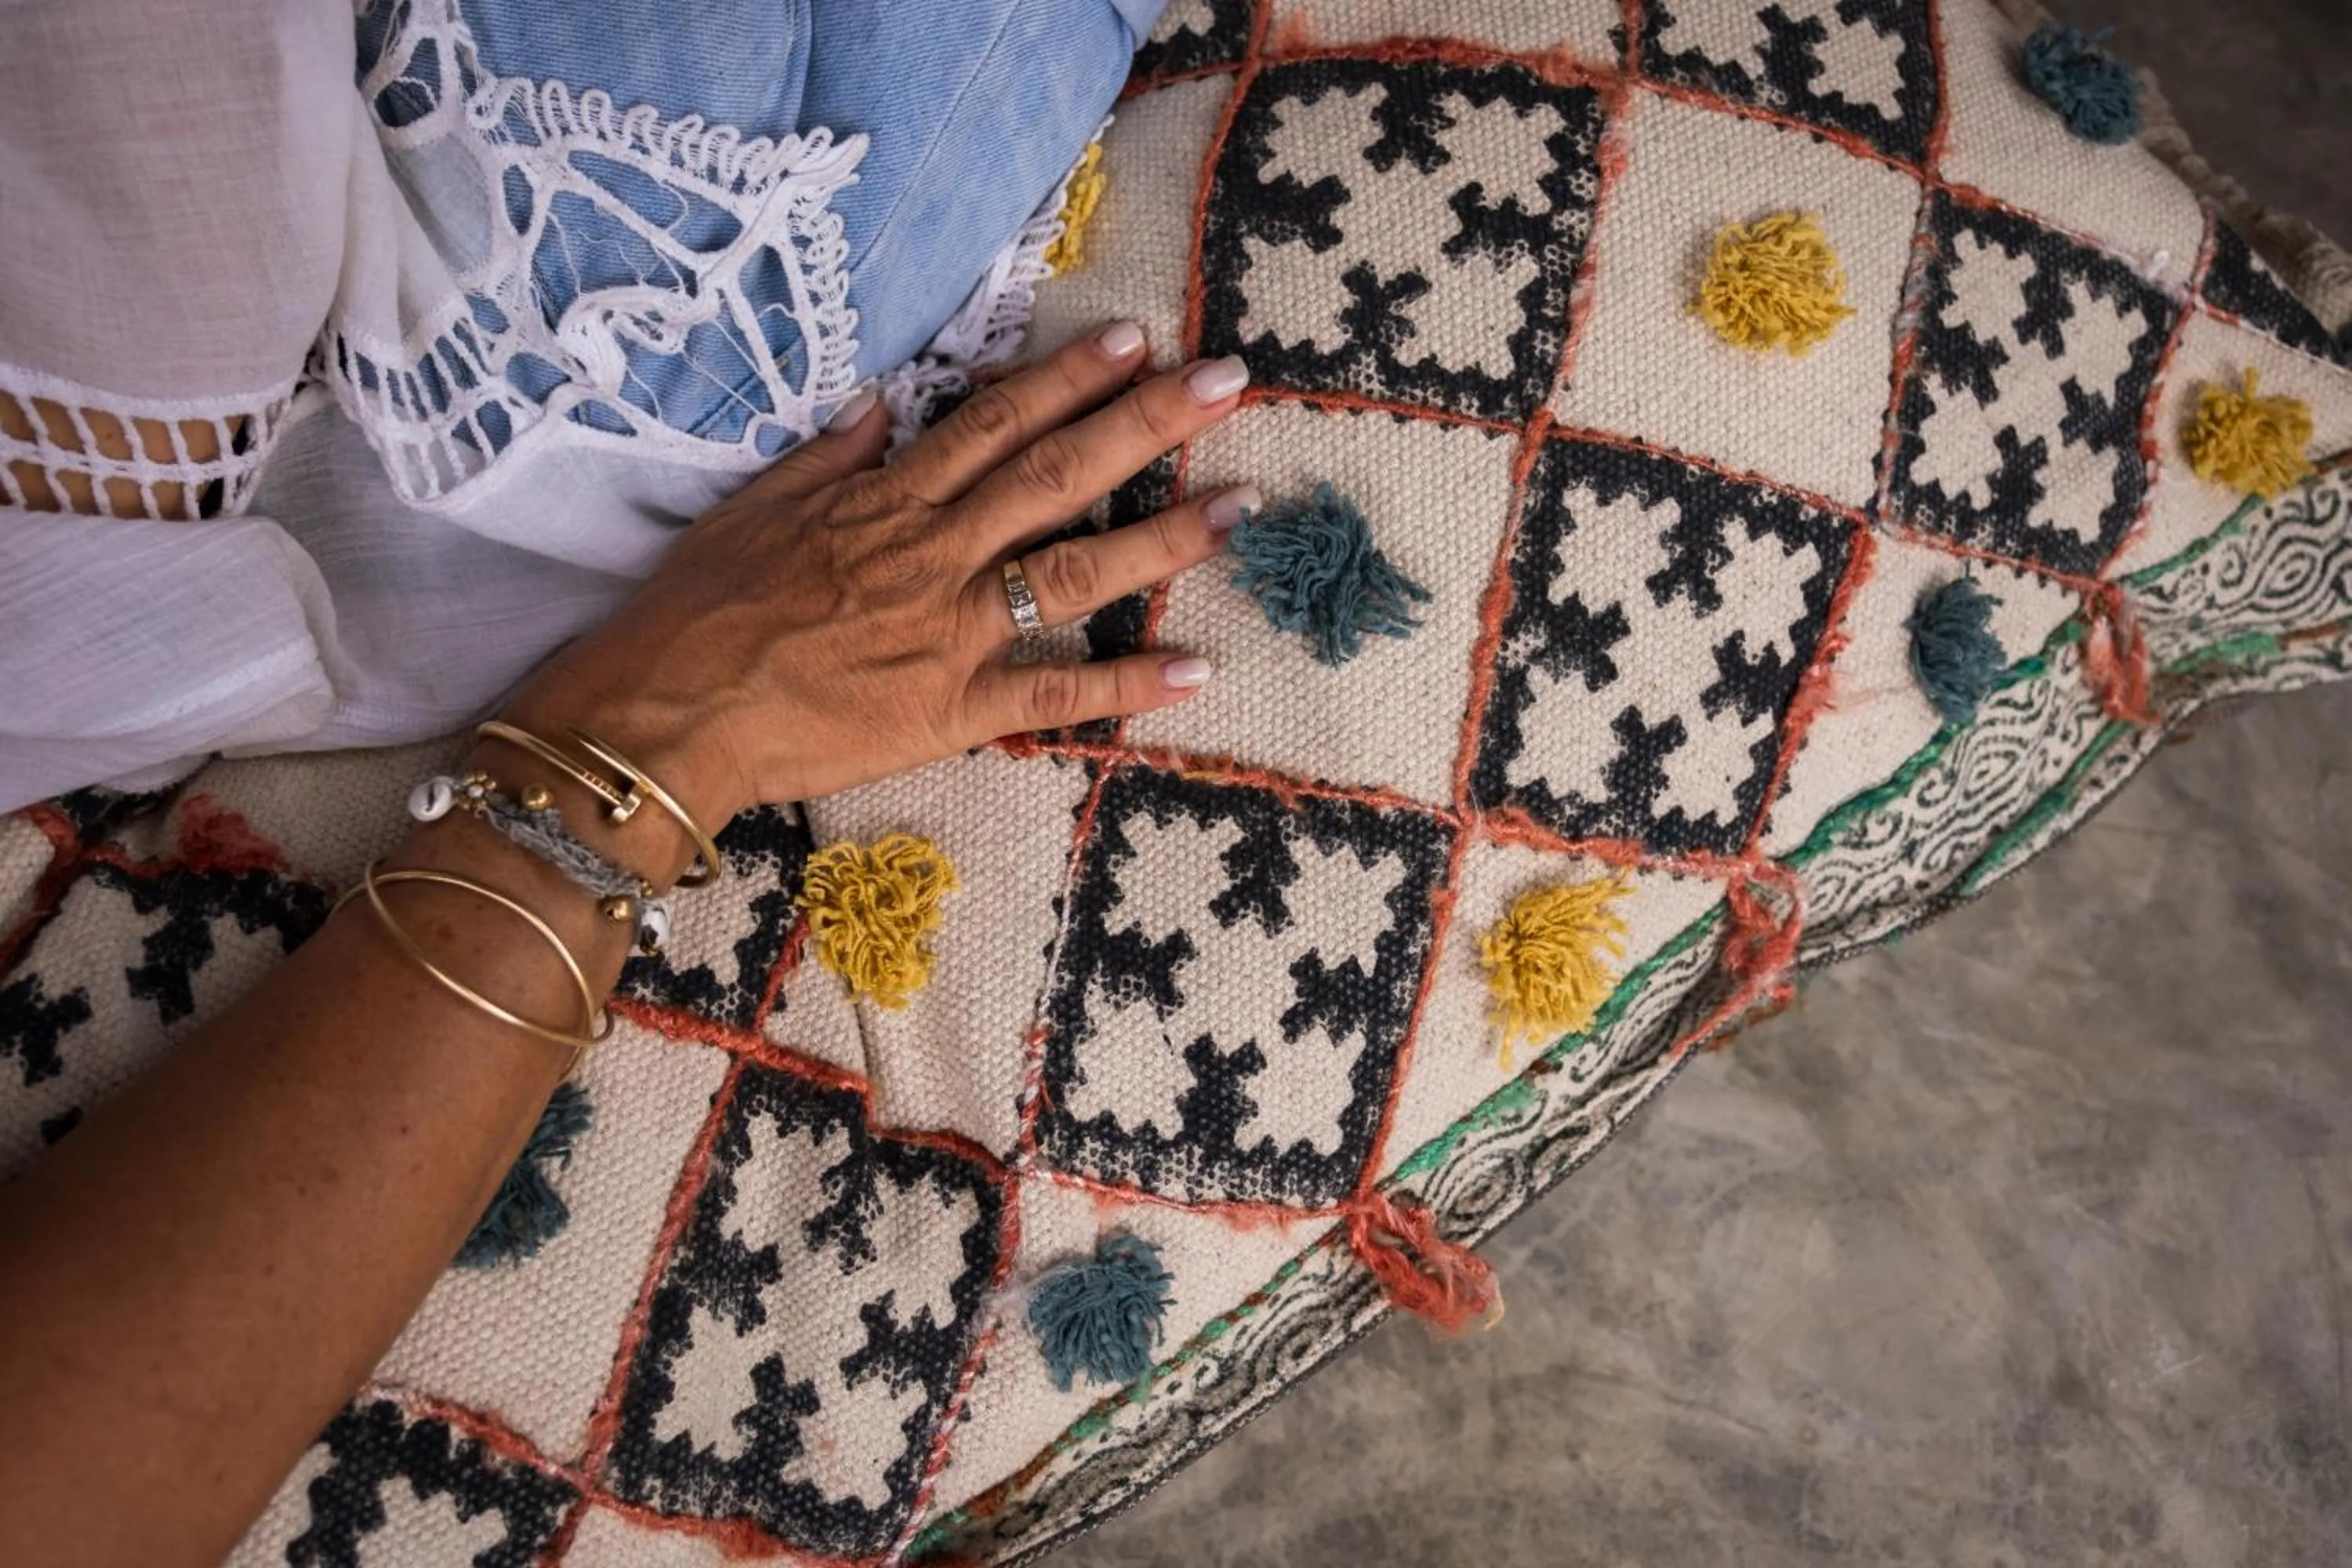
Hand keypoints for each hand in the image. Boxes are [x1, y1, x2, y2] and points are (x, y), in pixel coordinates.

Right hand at [503, 322, 1256, 825]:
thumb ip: (826, 457)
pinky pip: (1057, 693)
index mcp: (887, 501)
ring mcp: (952, 631)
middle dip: (1145, 422)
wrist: (668, 714)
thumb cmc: (696, 611)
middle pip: (1056, 473)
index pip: (994, 421)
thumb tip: (881, 405)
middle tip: (1227, 382)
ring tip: (1241, 505)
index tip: (1135, 340)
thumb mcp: (751, 509)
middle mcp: (934, 553)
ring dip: (1164, 537)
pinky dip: (1129, 684)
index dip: (1069, 377)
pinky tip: (1198, 669)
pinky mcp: (955, 709)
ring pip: (1075, 570)